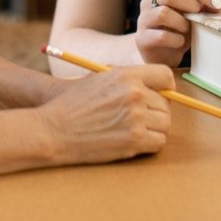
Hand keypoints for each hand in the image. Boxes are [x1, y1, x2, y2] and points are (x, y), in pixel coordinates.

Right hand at [38, 64, 174, 164]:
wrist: (54, 129)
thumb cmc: (74, 105)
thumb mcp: (100, 80)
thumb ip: (128, 81)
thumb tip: (156, 89)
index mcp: (126, 75)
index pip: (165, 76)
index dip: (167, 87)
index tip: (161, 96)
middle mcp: (134, 94)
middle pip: (166, 104)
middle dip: (157, 112)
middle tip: (141, 119)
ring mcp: (135, 118)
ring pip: (165, 124)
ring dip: (155, 129)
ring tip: (135, 131)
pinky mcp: (134, 140)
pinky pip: (159, 142)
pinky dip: (151, 144)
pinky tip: (134, 142)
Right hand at [136, 0, 220, 67]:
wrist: (161, 55)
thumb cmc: (179, 31)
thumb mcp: (193, 17)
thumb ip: (205, 8)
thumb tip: (216, 5)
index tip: (216, 4)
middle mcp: (149, 1)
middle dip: (190, 4)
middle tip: (199, 16)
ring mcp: (143, 19)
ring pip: (163, 13)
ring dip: (182, 23)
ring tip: (188, 30)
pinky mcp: (142, 39)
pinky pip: (161, 36)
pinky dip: (176, 39)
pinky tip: (180, 42)